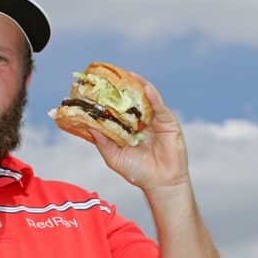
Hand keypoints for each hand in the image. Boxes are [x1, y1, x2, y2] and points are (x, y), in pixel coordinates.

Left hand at [86, 73, 189, 193]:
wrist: (160, 183)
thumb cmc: (137, 172)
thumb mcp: (114, 157)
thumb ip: (103, 142)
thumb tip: (90, 126)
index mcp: (126, 128)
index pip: (115, 109)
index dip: (106, 99)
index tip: (94, 88)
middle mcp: (139, 121)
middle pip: (129, 100)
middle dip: (121, 88)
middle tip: (109, 75)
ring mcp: (153, 120)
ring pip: (144, 99)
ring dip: (137, 85)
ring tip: (127, 74)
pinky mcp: (167, 122)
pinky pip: (159, 106)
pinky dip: (152, 96)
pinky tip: (145, 87)